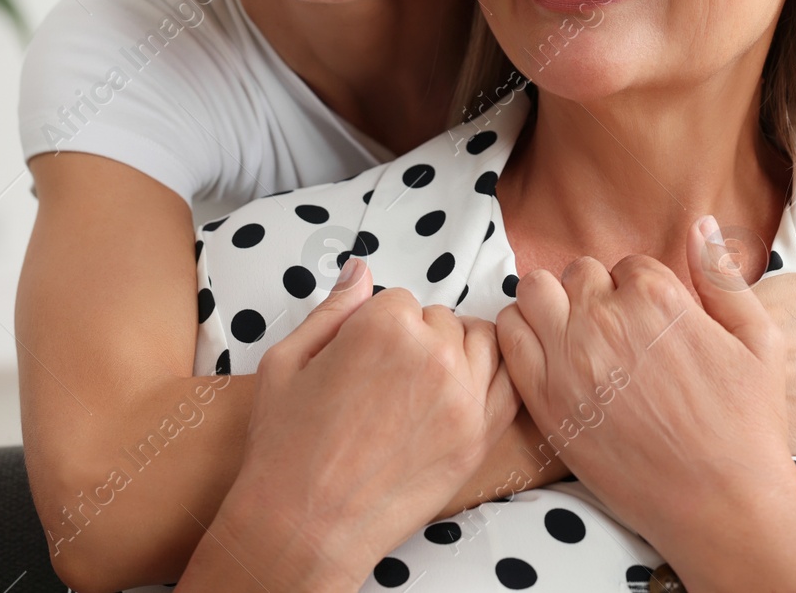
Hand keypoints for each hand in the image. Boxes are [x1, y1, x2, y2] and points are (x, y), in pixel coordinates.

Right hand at [181, 258, 519, 591]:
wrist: (303, 525)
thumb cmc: (286, 446)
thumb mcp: (286, 361)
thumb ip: (332, 309)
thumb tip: (361, 271)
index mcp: (382, 326)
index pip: (401, 299)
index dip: (380, 325)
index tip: (363, 356)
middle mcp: (431, 354)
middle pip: (443, 318)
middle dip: (418, 338)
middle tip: (386, 379)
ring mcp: (463, 396)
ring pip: (482, 342)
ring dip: (458, 351)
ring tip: (423, 383)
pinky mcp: (480, 436)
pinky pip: (510, 385)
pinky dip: (495, 378)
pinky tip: (466, 390)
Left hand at [496, 218, 795, 592]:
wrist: (722, 503)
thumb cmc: (748, 425)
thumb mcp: (758, 340)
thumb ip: (722, 276)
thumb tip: (700, 223)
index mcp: (658, 296)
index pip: (627, 265)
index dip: (639, 293)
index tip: (651, 326)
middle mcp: (607, 319)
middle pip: (579, 274)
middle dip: (595, 296)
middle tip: (616, 336)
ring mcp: (569, 359)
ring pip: (534, 291)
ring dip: (552, 306)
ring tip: (578, 339)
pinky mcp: (544, 399)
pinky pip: (509, 335)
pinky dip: (522, 334)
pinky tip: (549, 357)